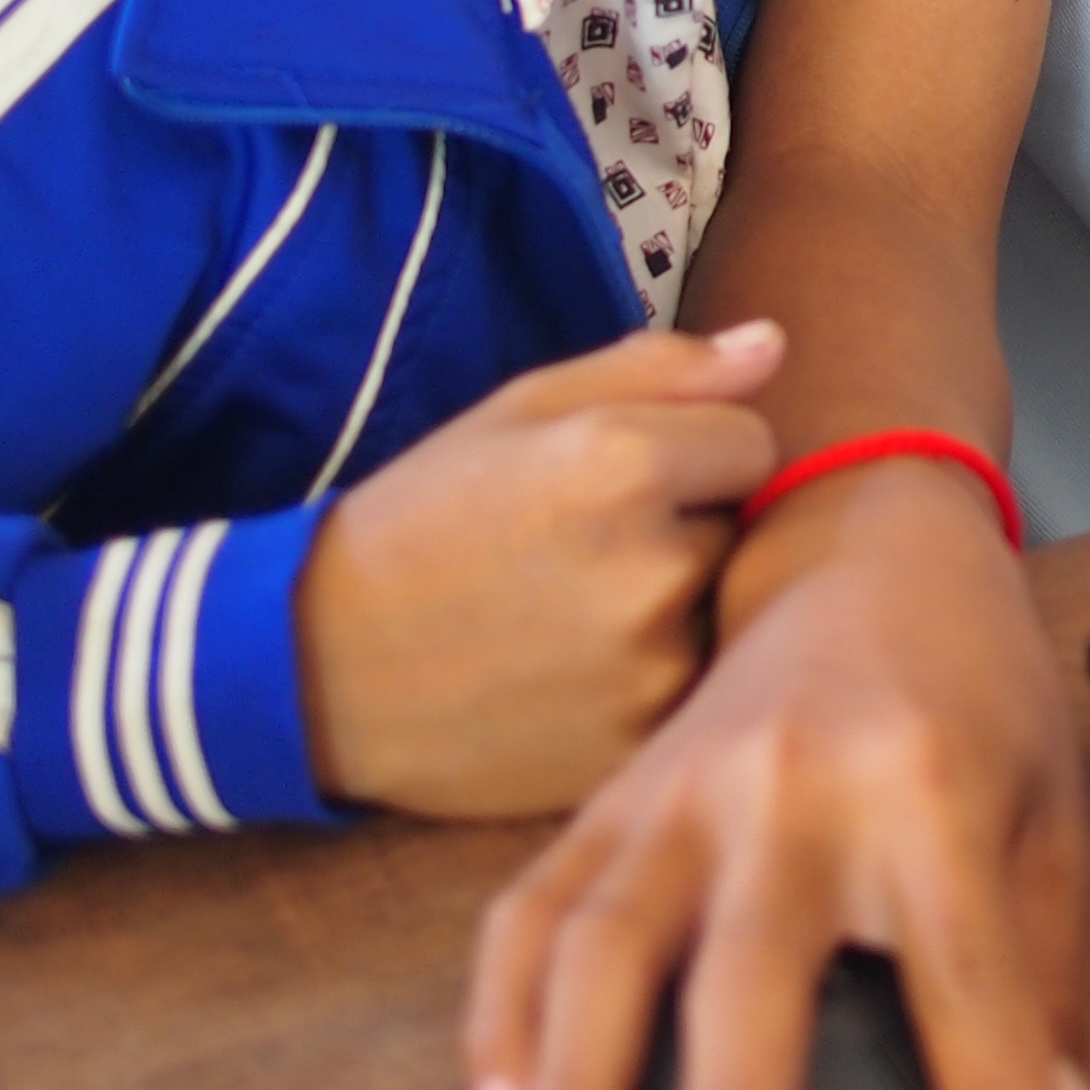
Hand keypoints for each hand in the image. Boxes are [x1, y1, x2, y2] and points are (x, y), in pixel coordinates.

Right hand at [295, 318, 784, 818]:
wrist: (315, 669)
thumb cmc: (426, 520)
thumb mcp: (524, 410)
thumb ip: (662, 369)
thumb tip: (774, 344)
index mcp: (626, 462)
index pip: (755, 441)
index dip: (695, 453)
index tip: (621, 479)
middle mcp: (652, 567)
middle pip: (746, 530)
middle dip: (691, 531)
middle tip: (587, 553)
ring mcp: (649, 669)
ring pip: (726, 615)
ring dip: (682, 610)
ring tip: (578, 616)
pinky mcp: (636, 745)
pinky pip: (696, 691)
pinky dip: (657, 681)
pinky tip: (577, 677)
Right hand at [465, 458, 1089, 1089]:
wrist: (872, 553)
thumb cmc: (972, 691)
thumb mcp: (1049, 813)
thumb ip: (1046, 976)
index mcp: (927, 789)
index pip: (962, 982)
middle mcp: (790, 788)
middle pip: (747, 982)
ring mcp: (679, 795)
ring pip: (599, 954)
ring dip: (577, 1081)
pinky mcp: (607, 804)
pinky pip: (527, 921)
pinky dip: (501, 1022)